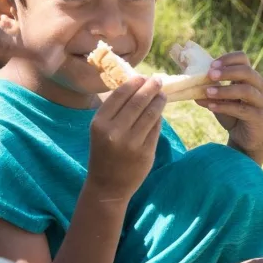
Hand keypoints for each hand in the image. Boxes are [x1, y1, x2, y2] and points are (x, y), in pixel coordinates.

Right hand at [87, 77, 165, 199]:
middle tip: (157, 80)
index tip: (143, 77)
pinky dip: (159, 118)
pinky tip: (160, 112)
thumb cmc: (103, 152)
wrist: (107, 185)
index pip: (120, 95)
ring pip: (150, 114)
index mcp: (100, 123)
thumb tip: (137, 86)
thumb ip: (115, 111)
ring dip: (158, 101)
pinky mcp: (146, 153)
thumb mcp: (100, 130)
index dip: (134, 83)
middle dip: (150, 88)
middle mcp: (115, 132)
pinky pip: (156, 129)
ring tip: (162, 94)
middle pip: (138, 102)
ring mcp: (132, 143)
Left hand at [195, 52, 262, 164]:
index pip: (242, 58)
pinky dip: (226, 107)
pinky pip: (243, 109)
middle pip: (247, 71)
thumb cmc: (231, 114)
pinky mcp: (258, 117)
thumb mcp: (217, 98)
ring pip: (246, 90)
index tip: (211, 65)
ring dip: (225, 90)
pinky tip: (212, 107)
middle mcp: (258, 86)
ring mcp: (260, 101)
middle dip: (227, 72)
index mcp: (248, 76)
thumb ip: (206, 87)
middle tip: (210, 74)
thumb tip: (186, 77)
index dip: (227, 59)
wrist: (244, 138)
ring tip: (208, 92)